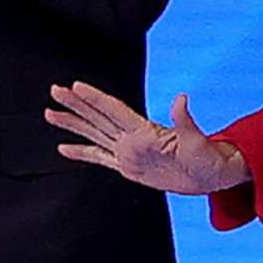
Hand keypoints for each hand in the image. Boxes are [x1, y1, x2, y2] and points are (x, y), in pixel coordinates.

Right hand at [45, 84, 250, 194]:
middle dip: (75, 104)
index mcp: (144, 131)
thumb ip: (185, 120)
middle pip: (97, 118)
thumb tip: (181, 98)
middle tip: (54, 90)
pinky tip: (63, 148)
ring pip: (93, 134)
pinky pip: (99, 158)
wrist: (212, 176)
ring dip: (73, 124)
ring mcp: (128, 153)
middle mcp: (132, 139)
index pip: (113, 110)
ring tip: (50, 113)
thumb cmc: (208, 158)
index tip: (75, 86)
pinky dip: (81, 153)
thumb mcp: (197, 141)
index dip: (94, 98)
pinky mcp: (128, 168)